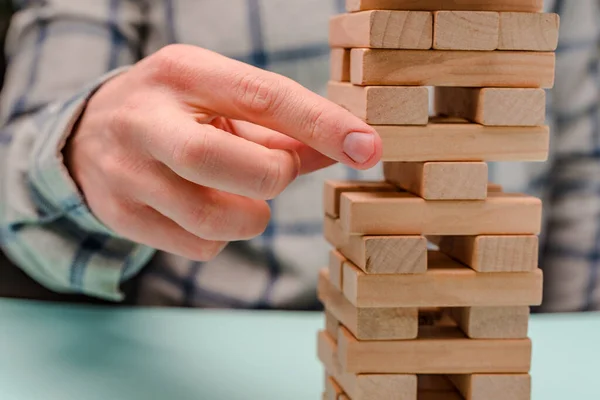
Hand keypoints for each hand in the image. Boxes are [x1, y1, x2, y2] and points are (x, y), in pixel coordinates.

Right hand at [65, 44, 381, 260]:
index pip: (265, 97)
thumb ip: (283, 126)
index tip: (369, 147)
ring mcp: (127, 172)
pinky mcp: (121, 216)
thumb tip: (348, 148)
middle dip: (274, 178)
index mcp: (183, 72)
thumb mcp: (220, 98)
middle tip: (271, 172)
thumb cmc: (175, 111)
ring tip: (233, 191)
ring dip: (249, 215)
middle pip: (238, 166)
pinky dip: (221, 234)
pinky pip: (199, 245)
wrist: (89, 134)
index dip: (323, 125)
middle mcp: (147, 119)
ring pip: (216, 219)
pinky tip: (202, 207)